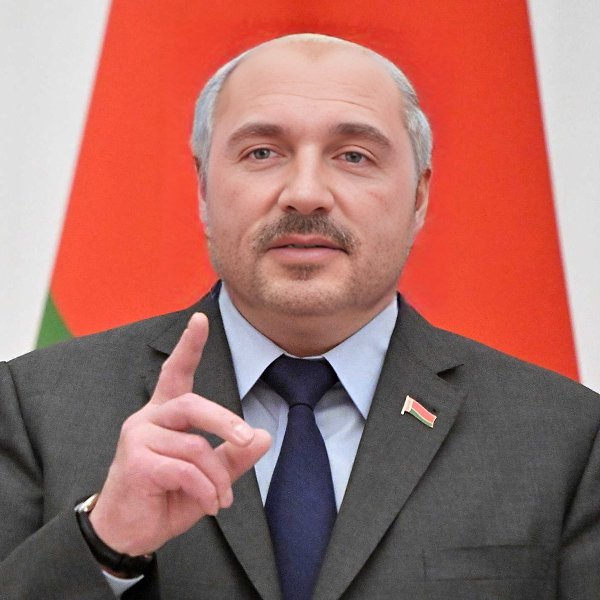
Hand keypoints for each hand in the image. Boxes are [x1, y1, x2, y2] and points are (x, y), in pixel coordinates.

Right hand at [89, 312, 270, 555]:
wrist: (128, 533)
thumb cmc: (166, 497)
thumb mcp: (207, 476)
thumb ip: (232, 456)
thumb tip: (264, 436)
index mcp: (164, 415)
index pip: (176, 372)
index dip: (189, 346)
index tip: (200, 319)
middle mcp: (148, 419)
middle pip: (193, 403)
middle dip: (224, 422)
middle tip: (246, 438)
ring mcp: (138, 438)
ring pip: (195, 445)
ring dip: (217, 477)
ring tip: (221, 499)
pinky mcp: (136, 462)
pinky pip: (185, 469)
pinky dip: (205, 489)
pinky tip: (207, 505)